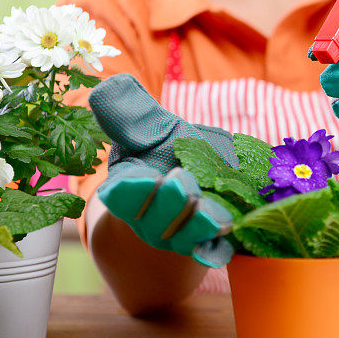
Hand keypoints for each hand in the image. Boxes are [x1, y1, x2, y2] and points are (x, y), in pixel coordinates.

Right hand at [89, 74, 238, 267]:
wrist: (204, 178)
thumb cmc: (170, 150)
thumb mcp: (153, 128)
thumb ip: (132, 113)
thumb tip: (107, 85)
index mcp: (126, 189)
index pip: (120, 196)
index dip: (132, 190)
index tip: (148, 176)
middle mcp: (147, 220)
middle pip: (154, 223)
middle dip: (171, 203)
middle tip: (185, 180)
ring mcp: (177, 237)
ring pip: (184, 239)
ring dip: (198, 225)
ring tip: (213, 210)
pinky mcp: (206, 246)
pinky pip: (211, 253)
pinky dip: (219, 246)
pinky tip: (231, 232)